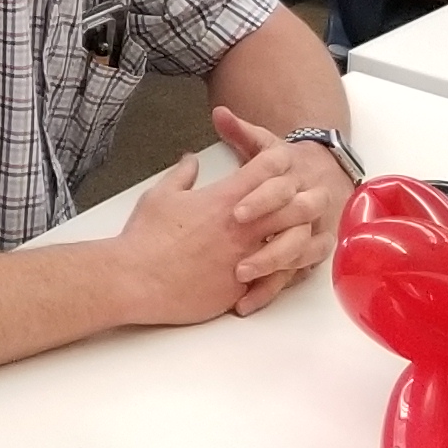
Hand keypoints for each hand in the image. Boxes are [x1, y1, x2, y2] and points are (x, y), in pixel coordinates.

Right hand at [106, 133, 309, 327]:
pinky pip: (278, 278)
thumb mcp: (161, 195)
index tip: (280, 162)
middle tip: (311, 197)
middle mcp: (243, 227)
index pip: (269, 166)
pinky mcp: (242, 287)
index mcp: (225, 198)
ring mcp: (246, 258)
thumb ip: (182, 174)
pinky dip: (287, 271)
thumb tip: (190, 161)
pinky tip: (290, 268)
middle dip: (308, 196)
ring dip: (306, 236)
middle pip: (297, 204)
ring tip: (310, 234)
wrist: (136, 281)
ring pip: (297, 243)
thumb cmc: (144, 238)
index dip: (279, 160)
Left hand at [210, 109, 349, 305]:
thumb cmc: (283, 163)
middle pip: (294, 228)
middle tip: (238, 262)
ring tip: (242, 282)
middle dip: (269, 245)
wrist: (323, 173)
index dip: (260, 200)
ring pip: (300, 254)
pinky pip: (296, 275)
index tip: (237, 212)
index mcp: (292, 175)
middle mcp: (307, 203)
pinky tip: (247, 302)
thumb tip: (219, 112)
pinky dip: (273, 288)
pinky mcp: (307, 254)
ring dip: (272, 270)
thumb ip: (241, 131)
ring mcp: (311, 231)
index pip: (279, 188)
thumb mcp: (263, 143)